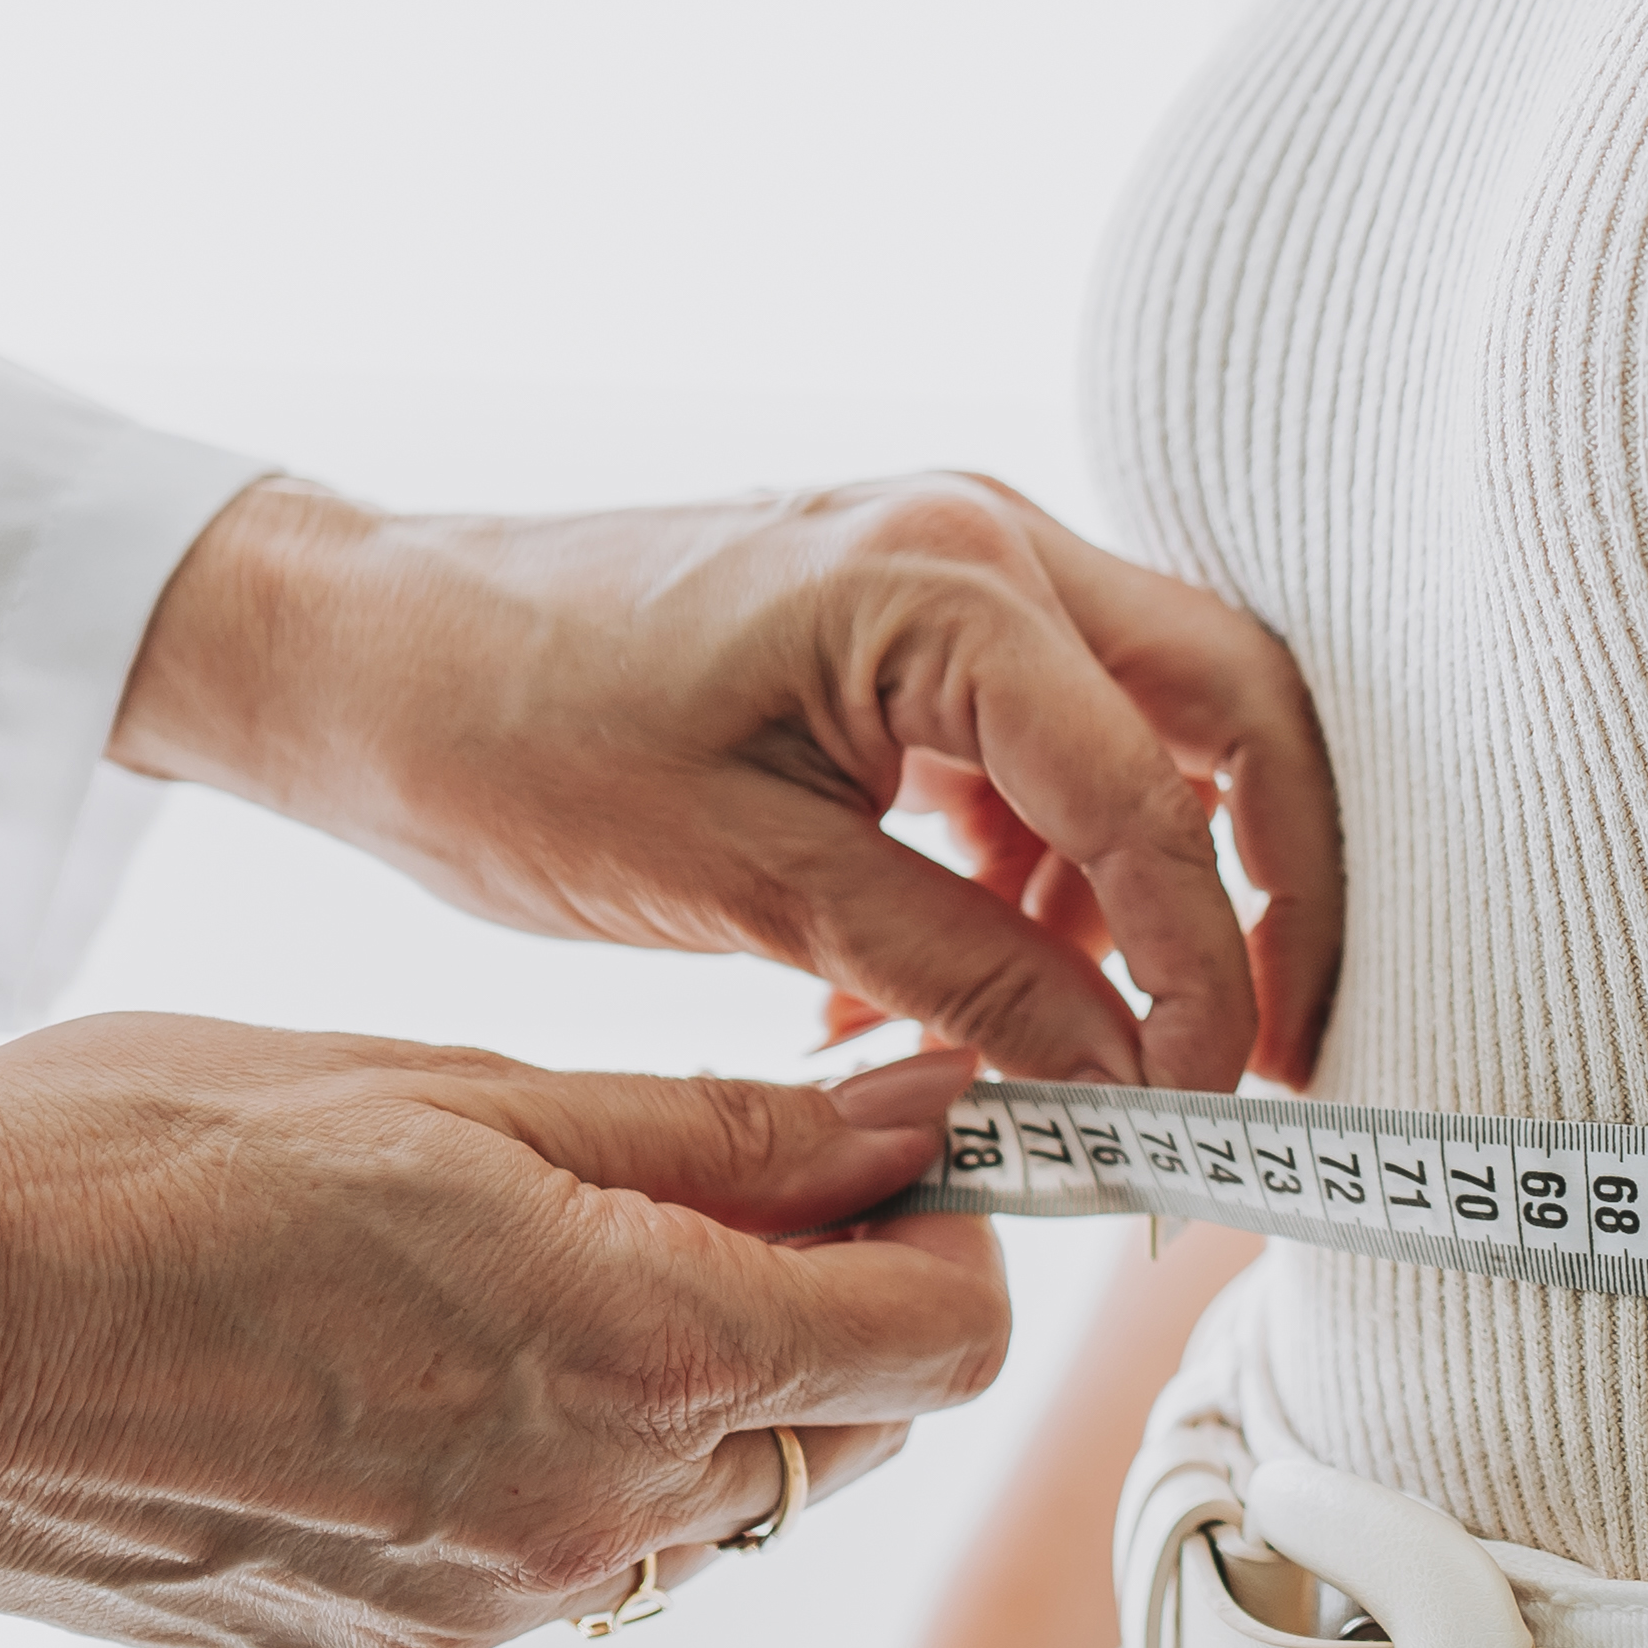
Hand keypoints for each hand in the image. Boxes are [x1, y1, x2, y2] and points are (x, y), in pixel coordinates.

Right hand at [0, 1021, 1003, 1647]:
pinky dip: (559, 1461)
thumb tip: (919, 1110)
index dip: (958, 1227)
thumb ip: (719, 1128)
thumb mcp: (452, 1088)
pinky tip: (417, 1354)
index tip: (893, 1138)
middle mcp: (592, 1525)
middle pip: (851, 1430)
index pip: (950, 1338)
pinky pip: (561, 1560)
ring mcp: (484, 1616)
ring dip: (699, 1387)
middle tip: (723, 1166)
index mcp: (638, 1357)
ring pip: (712, 1507)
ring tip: (535, 1249)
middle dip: (838, 1302)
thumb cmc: (113, 1164)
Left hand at [110, 475, 1340, 1090]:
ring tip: (1087, 1049)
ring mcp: (962, 565)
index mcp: (947, 584)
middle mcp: (987, 540)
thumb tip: (1119, 1074)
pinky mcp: (922, 618)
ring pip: (1160, 728)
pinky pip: (1055, 742)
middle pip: (1235, 714)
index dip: (1208, 969)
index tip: (1208, 1108)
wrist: (371, 652)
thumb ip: (954, 970)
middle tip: (1276, 1058)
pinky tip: (971, 990)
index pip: (1158, 796)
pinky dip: (1050, 869)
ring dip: (1150, 889)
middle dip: (1271, 892)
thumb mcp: (740, 884)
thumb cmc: (513, 738)